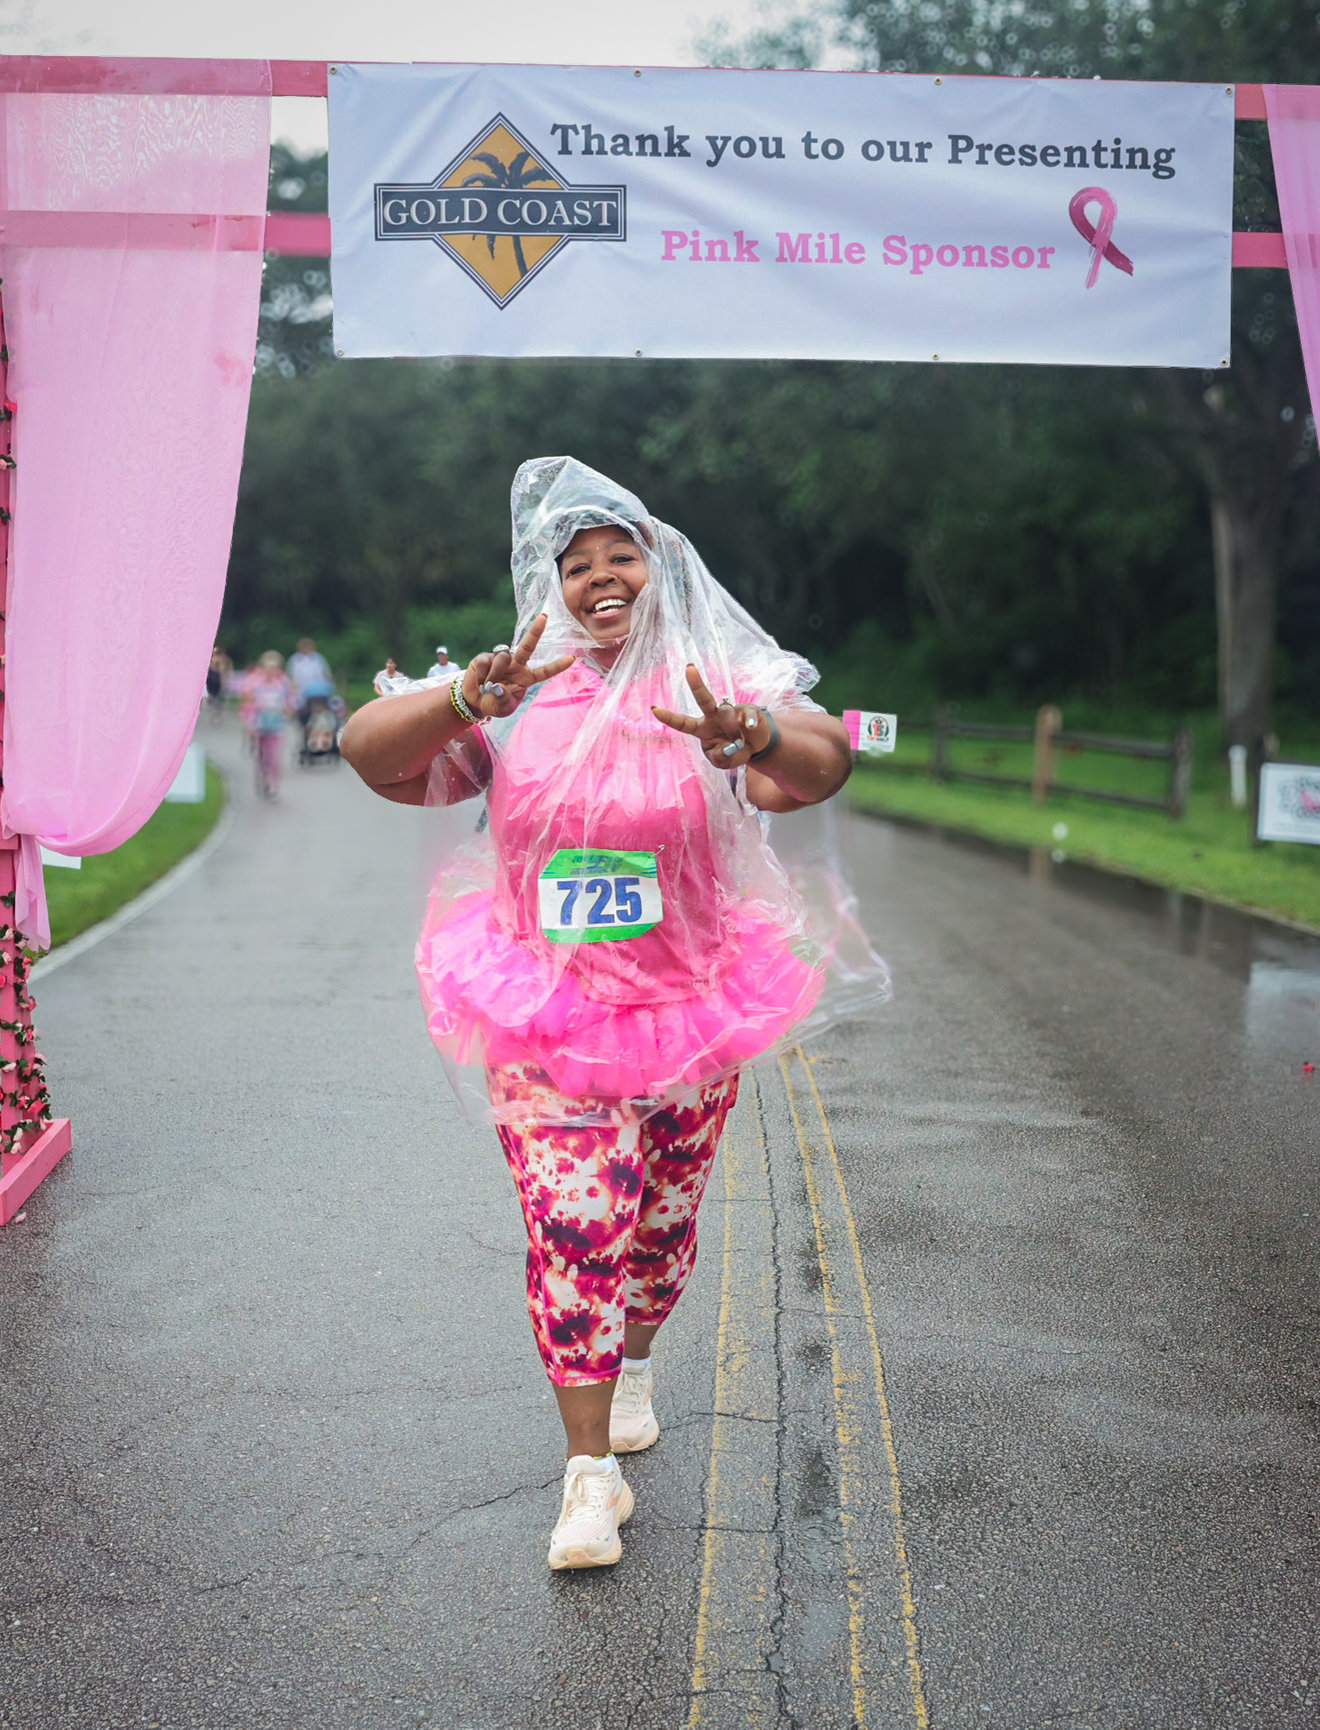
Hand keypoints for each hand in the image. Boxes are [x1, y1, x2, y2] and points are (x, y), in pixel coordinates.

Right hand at [462, 614, 573, 719]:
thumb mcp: (502, 708)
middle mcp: (516, 665)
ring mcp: (501, 659)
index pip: (544, 671)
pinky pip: (485, 662)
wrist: (475, 701)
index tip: (572, 659)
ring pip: (502, 658)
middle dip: (535, 631)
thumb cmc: (494, 703)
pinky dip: (481, 675)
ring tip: (487, 687)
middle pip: (528, 646)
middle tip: (544, 617)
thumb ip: (503, 700)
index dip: (557, 666)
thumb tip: (498, 687)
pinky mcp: (485, 657)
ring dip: (495, 674)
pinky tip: (480, 682)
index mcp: (526, 678)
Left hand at [651, 664, 772, 767]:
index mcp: (702, 729)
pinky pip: (748, 714)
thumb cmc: (733, 752)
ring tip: (740, 744)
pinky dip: (750, 721)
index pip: (683, 723)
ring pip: (727, 715)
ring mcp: (731, 711)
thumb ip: (720, 758)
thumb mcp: (723, 762)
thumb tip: (727, 747)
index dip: (669, 718)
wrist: (755, 748)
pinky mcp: (747, 710)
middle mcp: (713, 717)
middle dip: (696, 684)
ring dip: (734, 734)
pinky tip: (750, 727)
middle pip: (703, 699)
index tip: (654, 709)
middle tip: (689, 668)